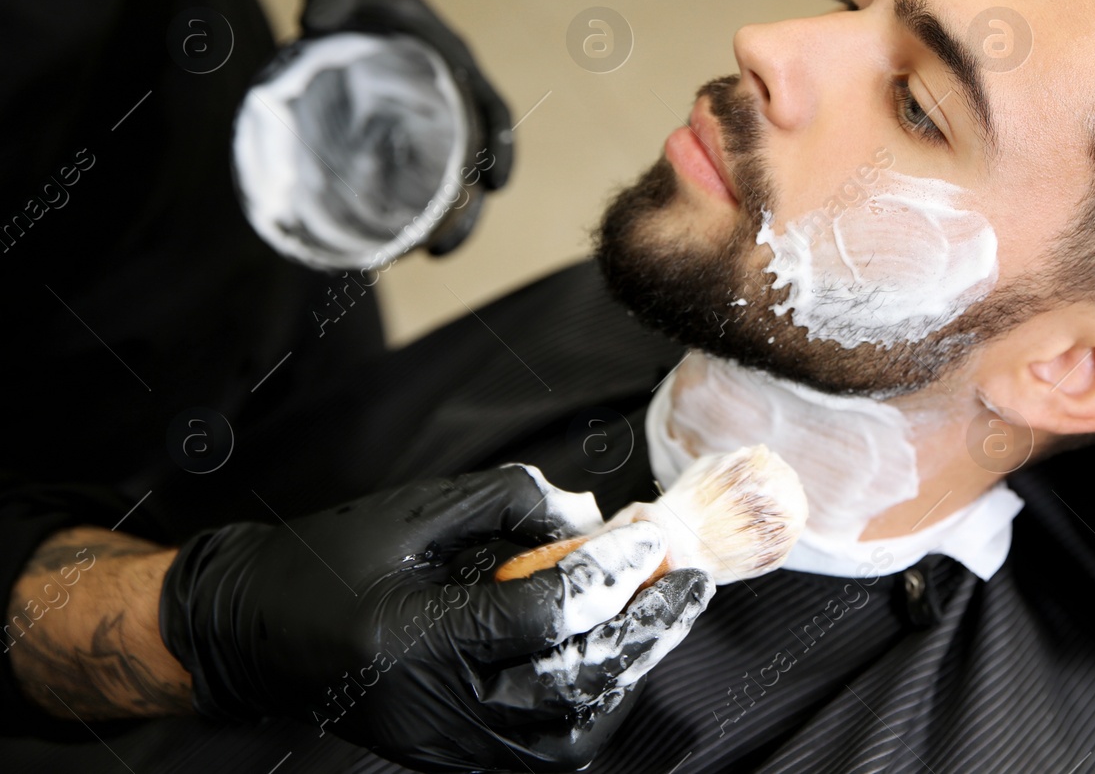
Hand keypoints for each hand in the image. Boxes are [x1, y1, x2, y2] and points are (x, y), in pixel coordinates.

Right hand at [159, 465, 712, 771]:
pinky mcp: (451, 762)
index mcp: (413, 635)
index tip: (647, 539)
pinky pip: (545, 752)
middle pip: (573, 684)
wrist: (252, 633)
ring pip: (571, 734)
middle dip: (644, 631)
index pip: (543, 614)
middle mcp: (435, 706)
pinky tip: (608, 660)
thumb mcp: (414, 511)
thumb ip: (511, 503)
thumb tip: (593, 518)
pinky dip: (591, 708)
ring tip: (654, 620)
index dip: (606, 575)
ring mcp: (445, 746)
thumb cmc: (328, 561)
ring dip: (627, 676)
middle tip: (686, 584)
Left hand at [283, 0, 514, 254]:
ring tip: (424, 256)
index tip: (498, 186)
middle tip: (444, 250)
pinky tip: (389, 232)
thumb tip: (311, 27)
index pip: (490, 107)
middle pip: (476, 159)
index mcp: (452, 59)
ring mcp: (425, 109)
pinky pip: (415, 167)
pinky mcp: (396, 120)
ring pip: (450, 172)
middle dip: (470, 210)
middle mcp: (449, 90)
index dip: (500, 147)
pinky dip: (410, 201)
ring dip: (446, 218)